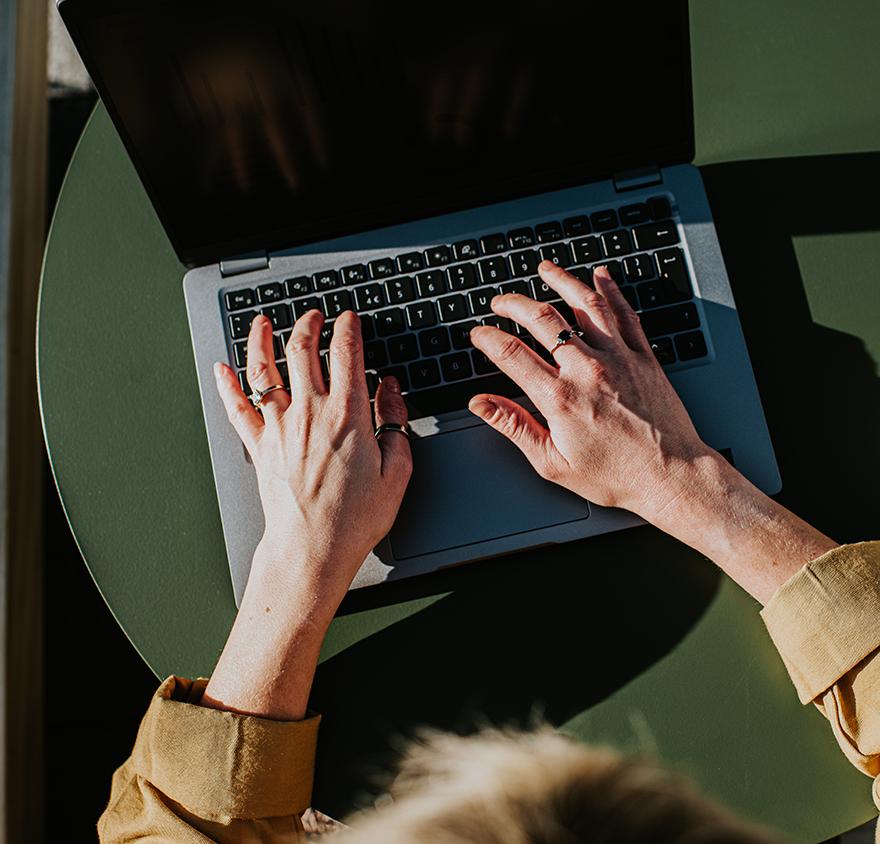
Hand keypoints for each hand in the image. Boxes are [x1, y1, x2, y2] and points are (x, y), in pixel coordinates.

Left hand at [204, 310, 411, 718]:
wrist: (312, 549)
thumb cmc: (355, 518)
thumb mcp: (397, 471)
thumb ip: (395, 422)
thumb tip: (390, 390)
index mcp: (347, 415)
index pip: (346, 354)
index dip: (347, 328)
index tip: (349, 319)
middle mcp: (309, 413)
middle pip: (302, 351)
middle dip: (308, 325)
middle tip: (313, 315)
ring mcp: (279, 428)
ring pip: (263, 370)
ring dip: (262, 340)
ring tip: (263, 323)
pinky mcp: (259, 447)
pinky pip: (237, 408)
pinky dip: (227, 385)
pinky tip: (221, 369)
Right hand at [469, 262, 836, 602]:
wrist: (671, 475)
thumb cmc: (616, 475)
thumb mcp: (553, 463)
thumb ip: (514, 427)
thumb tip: (482, 405)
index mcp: (560, 398)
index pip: (512, 354)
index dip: (488, 338)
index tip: (478, 334)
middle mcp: (587, 370)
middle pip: (543, 320)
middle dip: (515, 304)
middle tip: (501, 302)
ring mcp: (618, 358)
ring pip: (585, 305)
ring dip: (562, 281)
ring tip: (545, 270)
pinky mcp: (643, 357)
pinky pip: (624, 313)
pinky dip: (611, 291)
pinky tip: (600, 277)